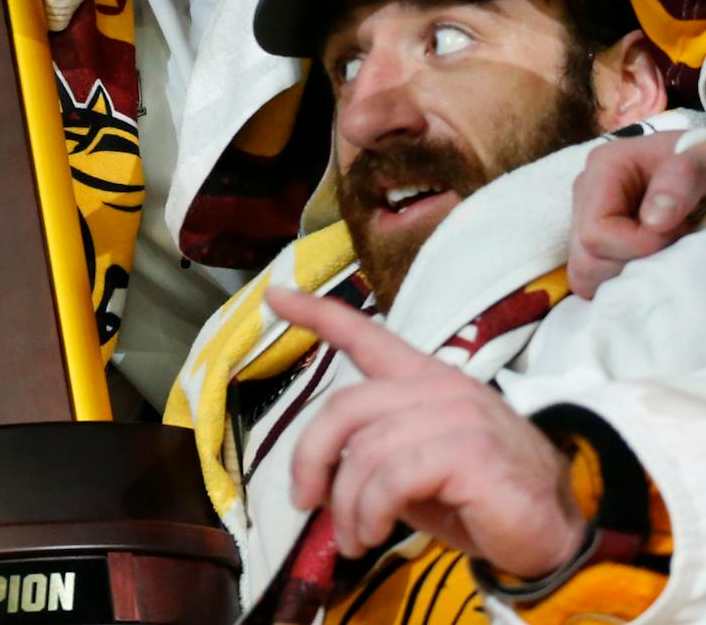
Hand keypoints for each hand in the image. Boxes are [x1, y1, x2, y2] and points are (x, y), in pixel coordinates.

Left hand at [272, 288, 586, 577]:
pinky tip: (373, 534)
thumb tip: (316, 476)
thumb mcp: (414, 469)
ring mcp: (457, 415)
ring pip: (365, 452)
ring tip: (353, 537)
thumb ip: (371, 453)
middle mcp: (439, 387)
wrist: (555, 534)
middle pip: (343, 408)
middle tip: (304, 501)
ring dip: (347, 504)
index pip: (366, 334)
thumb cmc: (479, 500)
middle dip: (311, 458)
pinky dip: (370, 512)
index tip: (276, 296)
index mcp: (424, 379)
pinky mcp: (469, 453)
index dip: (318, 314)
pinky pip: (391, 479)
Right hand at [569, 129, 705, 298]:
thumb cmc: (701, 159)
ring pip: (585, 274)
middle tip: (670, 246)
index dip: (638, 246)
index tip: (676, 233)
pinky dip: (622, 280)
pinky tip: (650, 262)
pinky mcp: (596, 238)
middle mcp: (585, 193)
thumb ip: (681, 179)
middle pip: (584, 260)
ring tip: (661, 252)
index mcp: (603, 167)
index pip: (595, 233)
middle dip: (631, 265)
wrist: (700, 163)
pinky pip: (594, 276)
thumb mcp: (701, 160)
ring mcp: (585, 217)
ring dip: (627, 275)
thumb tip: (652, 222)